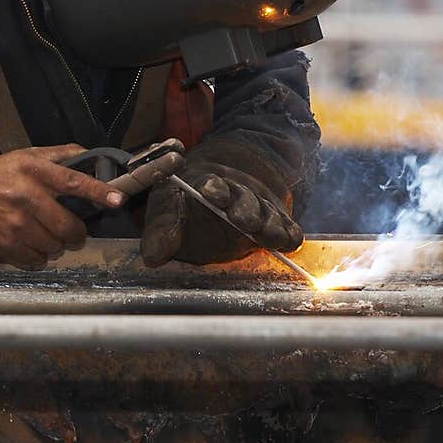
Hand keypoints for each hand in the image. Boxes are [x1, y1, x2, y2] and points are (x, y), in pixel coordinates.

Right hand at [0, 144, 124, 269]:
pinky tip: (30, 244)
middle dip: (76, 234)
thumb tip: (88, 155)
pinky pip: (38, 260)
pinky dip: (39, 256)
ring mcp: (17, 225)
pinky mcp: (7, 246)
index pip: (74, 182)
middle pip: (69, 227)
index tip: (118, 200)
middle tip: (72, 232)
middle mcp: (27, 198)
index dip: (99, 192)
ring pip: (55, 247)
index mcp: (35, 172)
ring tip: (43, 235)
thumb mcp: (25, 157)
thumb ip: (59, 156)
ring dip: (56, 245)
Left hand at [141, 136, 302, 266]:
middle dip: (244, 208)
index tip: (211, 191)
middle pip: (245, 199)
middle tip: (242, 218)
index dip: (213, 188)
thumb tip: (152, 257)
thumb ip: (162, 233)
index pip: (212, 184)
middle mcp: (238, 196)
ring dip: (269, 224)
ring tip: (269, 235)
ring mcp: (261, 210)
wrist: (221, 197)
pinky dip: (289, 235)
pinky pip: (287, 230)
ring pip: (268, 215)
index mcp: (208, 186)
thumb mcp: (168, 213)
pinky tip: (289, 242)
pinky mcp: (278, 225)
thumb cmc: (188, 208)